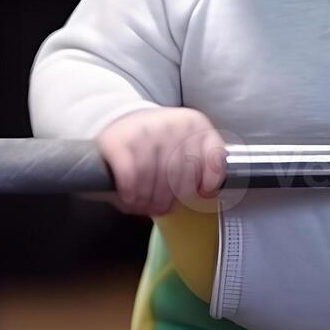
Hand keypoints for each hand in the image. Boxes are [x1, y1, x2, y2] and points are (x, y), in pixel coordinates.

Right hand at [91, 107, 227, 215]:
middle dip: (170, 199)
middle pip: (179, 175)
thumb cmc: (159, 141)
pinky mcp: (118, 141)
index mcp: (195, 124)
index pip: (210, 160)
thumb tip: (207, 192)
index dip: (206, 183)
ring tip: (144, 206)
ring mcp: (145, 130)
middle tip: (161, 208)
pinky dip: (130, 193)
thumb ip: (205, 163)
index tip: (198, 193)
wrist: (122, 121)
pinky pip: (130, 177)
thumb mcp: (189, 143)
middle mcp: (173, 124)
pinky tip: (129, 197)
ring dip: (148, 200)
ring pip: (154, 178)